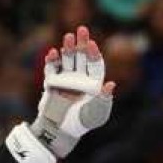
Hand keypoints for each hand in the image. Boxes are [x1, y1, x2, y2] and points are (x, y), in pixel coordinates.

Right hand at [30, 25, 116, 158]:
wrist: (59, 132)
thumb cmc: (80, 124)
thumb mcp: (96, 114)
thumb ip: (104, 100)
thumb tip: (111, 84)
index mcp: (93, 83)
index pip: (95, 64)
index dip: (94, 54)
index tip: (91, 45)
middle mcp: (80, 78)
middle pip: (81, 57)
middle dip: (81, 43)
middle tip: (81, 29)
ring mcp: (65, 80)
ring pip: (67, 59)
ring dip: (67, 48)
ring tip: (68, 37)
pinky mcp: (52, 83)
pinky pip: (52, 69)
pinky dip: (51, 61)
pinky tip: (52, 53)